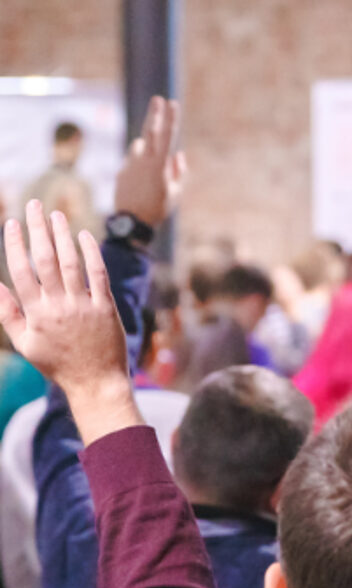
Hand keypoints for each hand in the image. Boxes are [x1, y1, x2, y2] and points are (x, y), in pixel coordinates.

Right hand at [0, 202, 137, 444]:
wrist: (95, 382)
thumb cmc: (57, 364)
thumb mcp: (25, 343)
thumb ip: (9, 314)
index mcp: (35, 313)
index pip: (21, 271)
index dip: (16, 244)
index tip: (12, 222)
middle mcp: (58, 305)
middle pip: (44, 259)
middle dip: (37, 229)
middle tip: (34, 205)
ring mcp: (83, 304)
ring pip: (70, 262)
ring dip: (62, 235)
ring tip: (56, 214)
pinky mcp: (105, 306)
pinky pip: (98, 274)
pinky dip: (91, 252)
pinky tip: (84, 235)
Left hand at [114, 96, 187, 226]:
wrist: (130, 222)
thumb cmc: (158, 208)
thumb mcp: (175, 192)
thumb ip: (178, 170)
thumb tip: (178, 155)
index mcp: (159, 164)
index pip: (167, 136)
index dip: (170, 119)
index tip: (173, 103)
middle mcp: (142, 160)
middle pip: (149, 132)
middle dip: (155, 114)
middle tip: (158, 100)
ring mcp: (129, 164)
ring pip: (140, 148)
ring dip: (147, 150)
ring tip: (152, 171)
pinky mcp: (121, 171)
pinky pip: (133, 162)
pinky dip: (139, 167)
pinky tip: (142, 185)